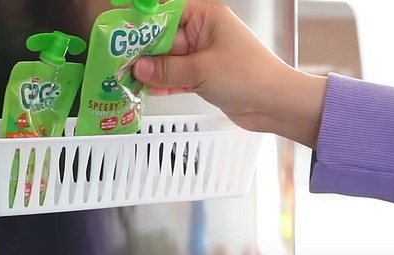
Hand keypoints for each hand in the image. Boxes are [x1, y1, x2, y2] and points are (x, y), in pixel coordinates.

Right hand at [133, 0, 326, 147]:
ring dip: (150, 70)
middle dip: (142, 51)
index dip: (142, 19)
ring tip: (126, 78)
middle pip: (162, 37)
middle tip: (118, 60)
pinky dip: (162, 84)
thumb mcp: (201, 70)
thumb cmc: (251, 76)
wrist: (274, 103)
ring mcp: (203, 55)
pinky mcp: (203, 76)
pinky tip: (145, 89)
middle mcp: (203, 32)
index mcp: (206, 16)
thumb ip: (167, 69)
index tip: (121, 27)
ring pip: (167, 60)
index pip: (166, 11)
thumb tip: (140, 67)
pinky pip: (175, 77)